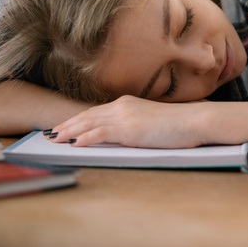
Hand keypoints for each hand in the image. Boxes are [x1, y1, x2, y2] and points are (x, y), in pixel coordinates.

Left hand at [49, 95, 205, 148]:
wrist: (195, 120)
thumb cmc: (182, 123)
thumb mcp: (155, 121)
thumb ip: (138, 124)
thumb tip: (130, 134)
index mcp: (129, 104)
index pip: (97, 111)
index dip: (79, 119)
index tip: (66, 126)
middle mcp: (123, 106)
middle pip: (88, 115)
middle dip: (68, 124)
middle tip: (52, 133)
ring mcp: (125, 117)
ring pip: (89, 123)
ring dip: (69, 131)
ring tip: (54, 139)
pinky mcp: (128, 129)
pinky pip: (99, 133)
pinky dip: (84, 138)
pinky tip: (73, 143)